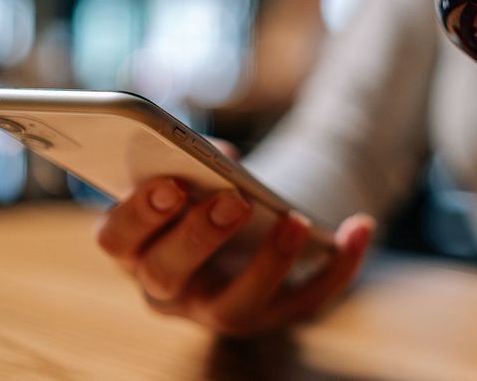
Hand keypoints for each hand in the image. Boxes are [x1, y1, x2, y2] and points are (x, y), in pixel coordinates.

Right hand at [95, 139, 374, 335]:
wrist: (246, 235)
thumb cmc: (206, 193)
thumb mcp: (193, 174)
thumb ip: (194, 159)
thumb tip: (222, 159)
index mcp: (136, 248)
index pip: (117, 241)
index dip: (138, 215)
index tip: (170, 183)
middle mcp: (168, 291)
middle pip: (168, 275)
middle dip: (199, 237)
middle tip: (233, 201)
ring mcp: (219, 311)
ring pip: (236, 306)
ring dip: (268, 264)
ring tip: (294, 220)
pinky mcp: (273, 317)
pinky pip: (308, 300)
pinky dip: (339, 266)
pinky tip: (359, 226)